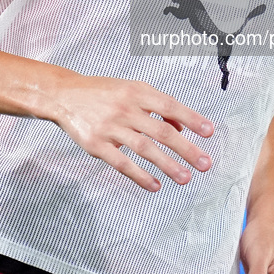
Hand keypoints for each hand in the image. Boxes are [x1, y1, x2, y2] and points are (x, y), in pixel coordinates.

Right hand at [48, 72, 213, 191]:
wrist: (64, 95)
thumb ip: (156, 104)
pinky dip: (139, 175)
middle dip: (185, 148)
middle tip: (205, 163)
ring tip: (185, 178)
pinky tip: (155, 185)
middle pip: (161, 131)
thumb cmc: (102, 93)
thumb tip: (182, 125)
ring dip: (167, 165)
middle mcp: (125, 108)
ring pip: (144, 149)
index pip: (169, 105)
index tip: (209, 132)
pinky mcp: (95, 145)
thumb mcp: (130, 89)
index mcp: (136, 92)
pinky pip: (121, 163)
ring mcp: (109, 127)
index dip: (191, 118)